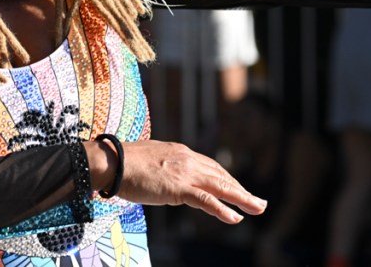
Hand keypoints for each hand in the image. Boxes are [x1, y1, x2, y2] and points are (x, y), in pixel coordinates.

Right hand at [84, 139, 266, 223]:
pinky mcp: (179, 187)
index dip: (226, 179)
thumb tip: (164, 174)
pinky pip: (207, 200)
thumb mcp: (150, 160)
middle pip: (220, 175)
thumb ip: (163, 166)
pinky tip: (235, 218)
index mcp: (180, 152)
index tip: (236, 188)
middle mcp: (187, 159)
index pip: (210, 166)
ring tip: (257, 208)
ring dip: (242, 198)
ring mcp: (184, 173)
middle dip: (240, 189)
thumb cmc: (123, 163)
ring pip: (220, 186)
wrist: (112, 161)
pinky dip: (223, 209)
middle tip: (257, 201)